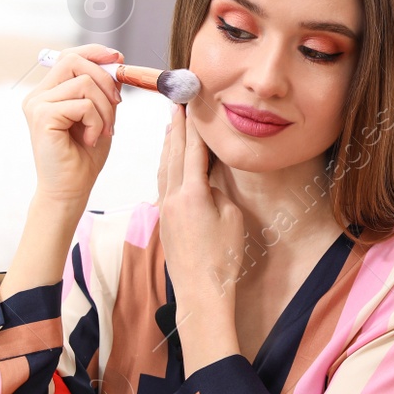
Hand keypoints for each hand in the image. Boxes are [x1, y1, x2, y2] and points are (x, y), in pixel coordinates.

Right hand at [25, 44, 122, 203]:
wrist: (70, 191)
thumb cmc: (83, 157)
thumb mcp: (99, 116)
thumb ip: (102, 90)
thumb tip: (115, 62)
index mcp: (48, 93)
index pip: (68, 56)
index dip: (94, 52)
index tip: (118, 59)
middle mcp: (38, 96)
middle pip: (74, 61)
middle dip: (105, 81)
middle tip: (116, 107)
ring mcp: (37, 105)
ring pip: (84, 83)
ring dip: (104, 109)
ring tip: (102, 131)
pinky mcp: (43, 117)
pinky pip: (83, 104)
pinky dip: (97, 122)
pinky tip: (91, 139)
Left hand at [158, 102, 244, 307]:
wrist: (201, 292)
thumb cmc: (222, 258)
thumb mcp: (231, 217)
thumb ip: (218, 191)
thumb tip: (207, 181)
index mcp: (192, 194)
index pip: (192, 149)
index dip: (193, 124)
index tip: (191, 101)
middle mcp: (173, 197)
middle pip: (173, 152)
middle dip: (176, 125)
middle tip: (176, 101)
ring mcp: (165, 207)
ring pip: (164, 166)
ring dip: (168, 142)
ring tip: (171, 122)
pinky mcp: (164, 218)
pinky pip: (163, 181)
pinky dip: (165, 163)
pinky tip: (168, 158)